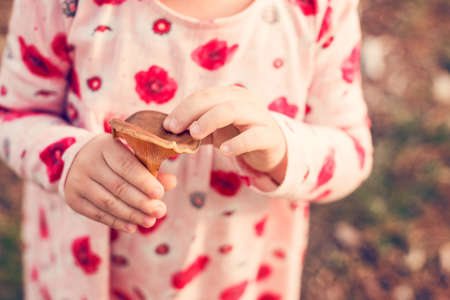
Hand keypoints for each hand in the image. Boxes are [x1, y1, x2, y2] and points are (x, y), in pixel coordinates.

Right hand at [64, 134, 176, 232]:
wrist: (79, 159)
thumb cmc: (115, 157)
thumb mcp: (131, 155)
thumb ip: (151, 168)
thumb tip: (172, 182)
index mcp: (105, 146)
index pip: (126, 165)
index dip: (143, 181)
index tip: (160, 194)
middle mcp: (88, 162)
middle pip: (118, 186)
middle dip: (142, 202)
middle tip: (160, 211)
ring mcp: (77, 181)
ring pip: (108, 202)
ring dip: (131, 215)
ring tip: (150, 221)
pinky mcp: (73, 199)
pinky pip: (97, 214)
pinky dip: (116, 222)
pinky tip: (132, 227)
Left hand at [163, 85, 286, 182]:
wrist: (271, 149)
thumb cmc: (238, 135)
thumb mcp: (215, 130)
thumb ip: (195, 128)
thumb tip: (167, 131)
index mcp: (230, 95)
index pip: (203, 95)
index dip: (183, 108)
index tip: (167, 125)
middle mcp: (245, 100)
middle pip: (214, 99)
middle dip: (190, 112)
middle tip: (173, 129)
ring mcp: (259, 116)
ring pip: (233, 110)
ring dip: (210, 120)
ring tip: (194, 134)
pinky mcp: (269, 136)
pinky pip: (253, 137)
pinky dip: (237, 143)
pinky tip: (224, 151)